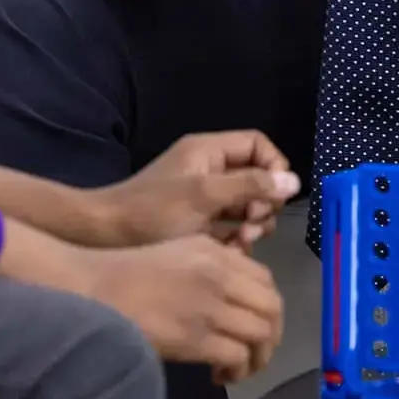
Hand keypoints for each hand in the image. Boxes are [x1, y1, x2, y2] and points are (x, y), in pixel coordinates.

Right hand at [77, 236, 283, 384]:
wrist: (91, 289)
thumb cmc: (125, 274)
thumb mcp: (176, 254)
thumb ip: (211, 268)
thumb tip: (235, 302)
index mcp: (215, 252)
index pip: (266, 280)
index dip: (268, 308)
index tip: (255, 326)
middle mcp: (219, 274)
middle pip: (272, 308)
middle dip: (271, 337)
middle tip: (254, 355)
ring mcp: (209, 305)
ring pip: (261, 334)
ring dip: (257, 359)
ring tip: (238, 370)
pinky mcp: (196, 337)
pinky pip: (237, 357)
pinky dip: (236, 372)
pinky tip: (218, 376)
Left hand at [100, 131, 300, 250]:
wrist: (106, 237)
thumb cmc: (153, 211)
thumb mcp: (203, 196)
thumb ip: (249, 186)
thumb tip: (293, 181)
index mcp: (208, 152)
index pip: (257, 145)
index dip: (274, 166)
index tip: (276, 195)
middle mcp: (209, 170)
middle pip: (257, 178)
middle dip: (263, 203)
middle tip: (252, 226)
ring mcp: (204, 198)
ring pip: (246, 206)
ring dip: (252, 225)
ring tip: (242, 242)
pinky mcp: (199, 223)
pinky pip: (231, 226)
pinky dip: (236, 239)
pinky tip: (231, 254)